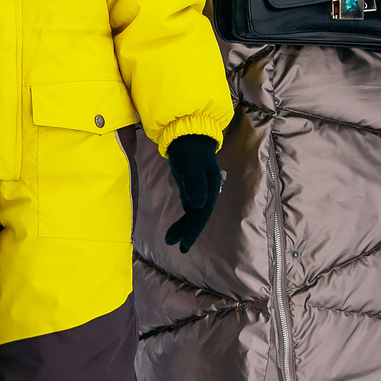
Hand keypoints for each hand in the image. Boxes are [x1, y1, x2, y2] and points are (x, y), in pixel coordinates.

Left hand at [163, 134, 223, 252]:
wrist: (187, 133)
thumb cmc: (189, 147)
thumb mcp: (191, 163)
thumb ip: (194, 182)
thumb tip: (198, 205)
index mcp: (209, 187)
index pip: (202, 213)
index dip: (193, 230)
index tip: (184, 244)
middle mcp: (207, 190)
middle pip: (198, 215)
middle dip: (188, 231)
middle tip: (177, 247)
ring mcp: (200, 189)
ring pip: (193, 212)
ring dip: (184, 226)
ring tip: (170, 240)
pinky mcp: (192, 186)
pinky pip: (190, 206)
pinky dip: (184, 217)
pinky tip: (178, 226)